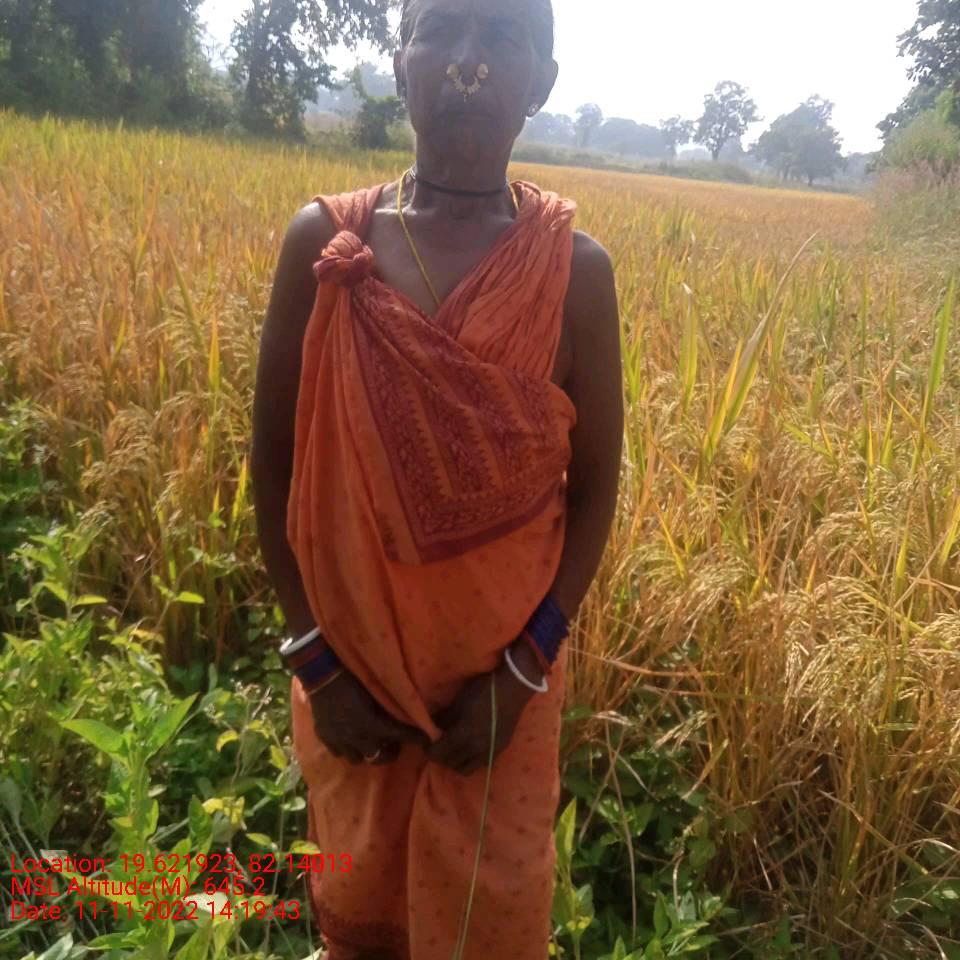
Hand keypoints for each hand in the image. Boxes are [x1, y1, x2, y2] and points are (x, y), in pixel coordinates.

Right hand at [308, 670, 429, 764]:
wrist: (322, 673)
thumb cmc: (353, 675)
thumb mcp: (375, 691)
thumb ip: (389, 707)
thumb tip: (406, 713)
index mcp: (370, 723)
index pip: (399, 735)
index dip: (415, 737)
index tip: (428, 740)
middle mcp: (355, 736)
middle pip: (378, 757)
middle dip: (389, 752)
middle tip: (394, 743)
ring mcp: (338, 739)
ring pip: (357, 759)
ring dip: (366, 752)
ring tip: (370, 741)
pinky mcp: (324, 737)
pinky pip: (339, 753)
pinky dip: (347, 748)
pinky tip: (351, 738)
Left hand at [427, 641, 543, 776]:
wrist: (513, 688)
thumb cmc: (483, 690)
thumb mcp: (459, 702)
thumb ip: (444, 719)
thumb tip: (430, 730)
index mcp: (465, 734)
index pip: (438, 753)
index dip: (428, 749)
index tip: (424, 742)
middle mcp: (477, 748)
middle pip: (449, 763)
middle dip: (439, 756)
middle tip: (435, 744)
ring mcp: (490, 752)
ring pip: (464, 769)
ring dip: (454, 762)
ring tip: (451, 749)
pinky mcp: (499, 751)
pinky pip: (479, 765)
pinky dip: (469, 761)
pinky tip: (467, 748)